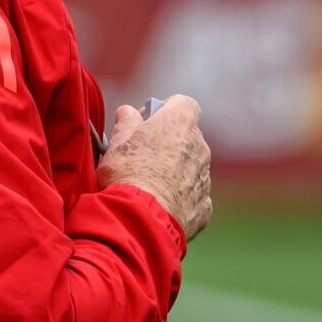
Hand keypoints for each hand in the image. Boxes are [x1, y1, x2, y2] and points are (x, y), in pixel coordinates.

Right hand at [96, 94, 210, 239]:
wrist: (142, 217)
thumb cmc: (127, 173)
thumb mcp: (117, 141)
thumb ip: (126, 122)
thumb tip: (128, 113)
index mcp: (180, 123)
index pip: (183, 103)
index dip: (164, 109)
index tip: (144, 122)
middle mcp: (199, 146)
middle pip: (186, 136)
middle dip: (167, 142)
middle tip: (141, 155)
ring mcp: (204, 177)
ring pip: (191, 167)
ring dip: (174, 171)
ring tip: (147, 184)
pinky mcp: (204, 205)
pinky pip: (192, 195)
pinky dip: (179, 197)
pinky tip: (159, 204)